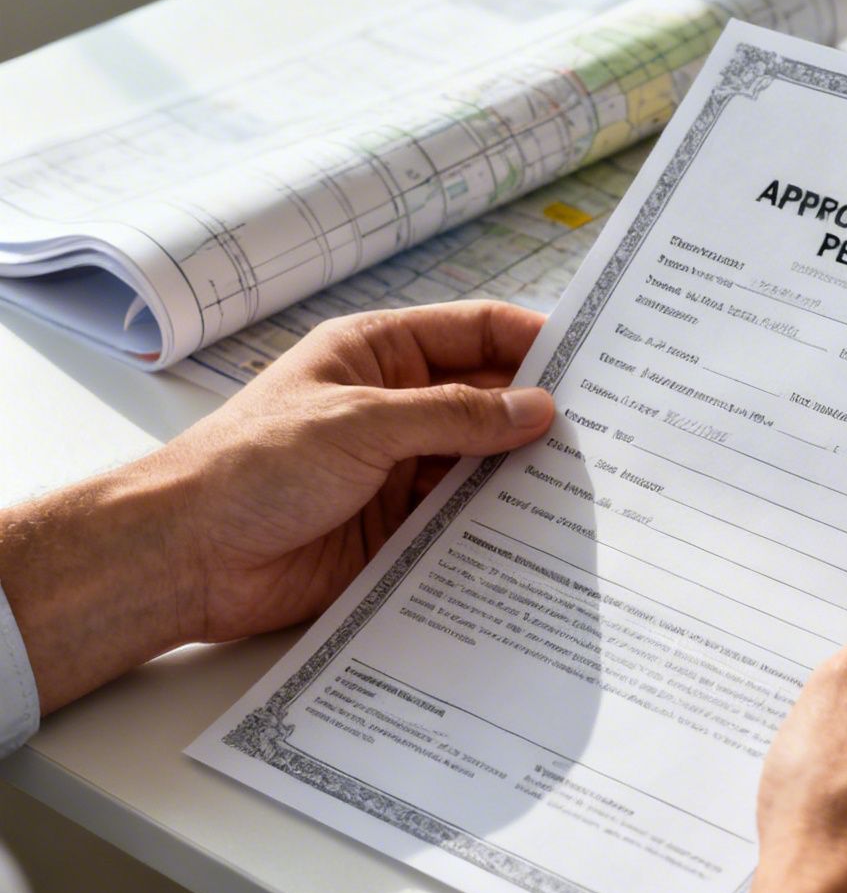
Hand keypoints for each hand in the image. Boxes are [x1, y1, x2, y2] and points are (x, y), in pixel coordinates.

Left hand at [0, 301, 553, 710]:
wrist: (186, 558)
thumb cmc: (251, 467)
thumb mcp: (362, 424)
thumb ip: (455, 416)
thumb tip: (539, 409)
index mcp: (379, 355)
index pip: (475, 334)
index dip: (535, 341)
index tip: (598, 358)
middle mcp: (398, 408)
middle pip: (489, 401)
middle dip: (543, 414)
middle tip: (613, 431)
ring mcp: (401, 470)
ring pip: (484, 465)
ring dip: (527, 474)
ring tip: (595, 485)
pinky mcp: (401, 530)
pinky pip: (466, 522)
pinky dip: (502, 525)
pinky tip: (545, 533)